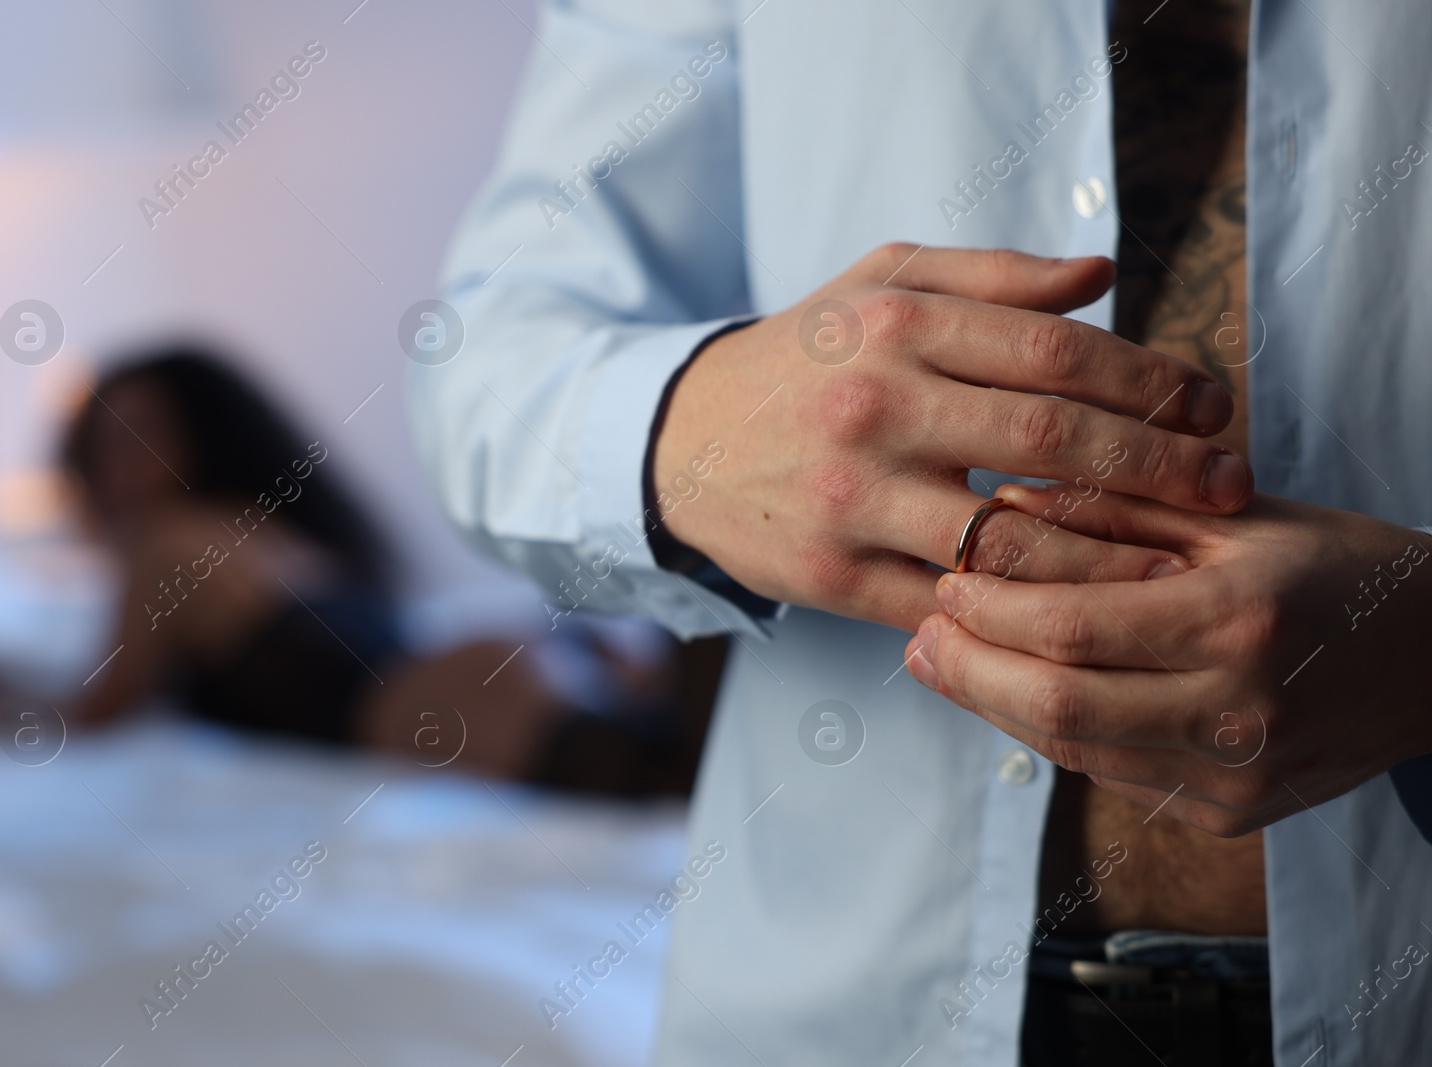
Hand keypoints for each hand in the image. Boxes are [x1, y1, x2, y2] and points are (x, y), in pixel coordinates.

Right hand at [653, 243, 1250, 630]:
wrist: (679, 441)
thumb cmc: (803, 358)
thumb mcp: (879, 286)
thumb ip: (992, 277)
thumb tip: (1103, 278)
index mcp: (896, 326)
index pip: (1053, 350)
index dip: (1150, 379)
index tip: (1211, 405)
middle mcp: (875, 407)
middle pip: (1049, 438)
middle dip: (1159, 465)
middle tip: (1229, 485)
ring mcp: (851, 498)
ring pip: (1007, 538)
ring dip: (1108, 554)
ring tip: (1177, 560)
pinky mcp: (831, 575)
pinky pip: (948, 603)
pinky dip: (1019, 612)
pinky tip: (1077, 611)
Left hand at [907, 485, 1431, 835]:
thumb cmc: (1332, 566)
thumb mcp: (1232, 516)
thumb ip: (1114, 511)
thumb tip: (996, 510)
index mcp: (1239, 619)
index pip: (1070, 626)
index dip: (989, 610)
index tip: (944, 581)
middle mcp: (1238, 711)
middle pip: (1056, 704)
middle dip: (968, 669)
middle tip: (919, 636)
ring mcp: (1236, 777)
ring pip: (1074, 751)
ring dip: (995, 708)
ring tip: (946, 664)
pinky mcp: (1232, 815)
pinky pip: (1111, 776)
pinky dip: (1052, 735)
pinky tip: (1016, 695)